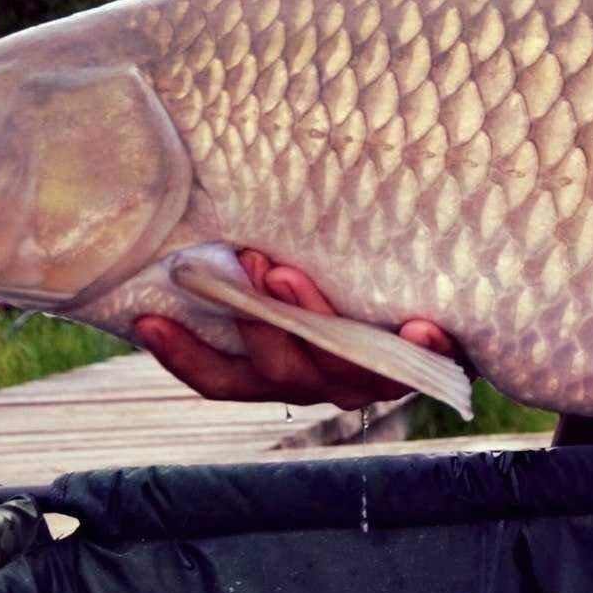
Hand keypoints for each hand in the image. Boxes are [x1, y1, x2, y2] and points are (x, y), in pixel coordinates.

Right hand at [137, 249, 456, 410]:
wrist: (442, 316)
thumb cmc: (344, 288)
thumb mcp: (288, 281)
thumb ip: (253, 270)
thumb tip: (200, 210)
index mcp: (280, 370)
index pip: (222, 380)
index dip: (183, 357)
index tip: (150, 320)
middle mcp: (320, 382)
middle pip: (276, 371)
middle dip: (256, 319)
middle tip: (249, 260)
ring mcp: (370, 379)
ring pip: (337, 366)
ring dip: (310, 318)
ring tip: (290, 275)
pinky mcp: (423, 368)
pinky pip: (422, 365)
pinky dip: (422, 348)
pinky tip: (420, 325)